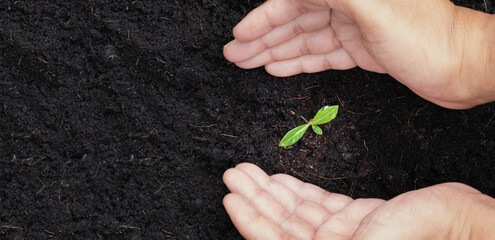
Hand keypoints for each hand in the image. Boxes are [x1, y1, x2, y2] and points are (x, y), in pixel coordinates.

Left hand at [223, 163, 494, 238]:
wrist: (463, 222)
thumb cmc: (425, 234)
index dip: (251, 222)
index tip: (231, 197)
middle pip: (282, 226)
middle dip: (255, 199)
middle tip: (234, 174)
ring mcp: (345, 237)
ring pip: (297, 213)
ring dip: (271, 190)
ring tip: (247, 170)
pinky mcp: (357, 220)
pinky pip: (318, 204)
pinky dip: (298, 190)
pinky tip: (280, 179)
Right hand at [224, 0, 494, 108]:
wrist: (463, 69)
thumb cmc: (428, 38)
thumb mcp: (374, 6)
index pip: (295, 0)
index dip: (264, 18)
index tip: (239, 36)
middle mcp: (350, 5)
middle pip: (295, 19)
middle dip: (262, 37)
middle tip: (234, 54)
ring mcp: (356, 28)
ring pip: (306, 38)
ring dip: (275, 50)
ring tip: (248, 63)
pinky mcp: (363, 50)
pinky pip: (322, 54)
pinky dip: (300, 61)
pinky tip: (279, 66)